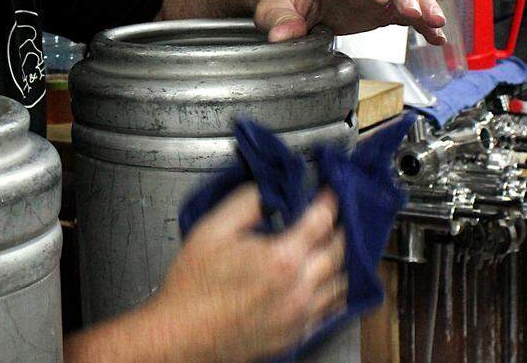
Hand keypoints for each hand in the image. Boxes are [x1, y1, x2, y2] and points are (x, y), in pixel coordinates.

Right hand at [144, 186, 346, 362]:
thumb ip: (245, 203)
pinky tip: (327, 283)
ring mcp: (300, 315)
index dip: (329, 202)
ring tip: (336, 246)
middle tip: (338, 216)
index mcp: (281, 258)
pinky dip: (335, 292)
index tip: (330, 193)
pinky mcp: (296, 334)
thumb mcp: (212, 230)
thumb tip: (268, 191)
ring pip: (341, 284)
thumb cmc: (194, 286)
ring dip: (343, 261)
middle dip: (341, 229)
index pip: (320, 222)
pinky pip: (331, 311)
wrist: (183, 333)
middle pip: (338, 252)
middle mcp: (298, 288)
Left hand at [254, 0, 445, 43]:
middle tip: (414, 11)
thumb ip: (279, 20)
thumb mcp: (271, 8)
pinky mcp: (380, 7)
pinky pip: (405, 11)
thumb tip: (282, 36)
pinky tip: (436, 37)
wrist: (288, 0)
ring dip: (421, 2)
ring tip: (435, 23)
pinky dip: (422, 23)